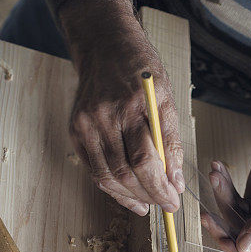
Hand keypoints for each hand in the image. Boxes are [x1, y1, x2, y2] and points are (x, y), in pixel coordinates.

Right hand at [59, 0, 183, 215]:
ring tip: (149, 204)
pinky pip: (94, 170)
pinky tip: (130, 196)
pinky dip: (113, 188)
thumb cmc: (140, 72)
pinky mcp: (75, 130)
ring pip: (106, 177)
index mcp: (132, 105)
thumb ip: (171, 142)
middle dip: (148, 196)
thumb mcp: (165, 98)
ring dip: (130, 197)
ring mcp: (85, 124)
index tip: (173, 202)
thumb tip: (175, 182)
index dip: (159, 188)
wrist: (104, 46)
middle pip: (124, 173)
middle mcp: (103, 115)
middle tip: (166, 205)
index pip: (144, 160)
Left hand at [201, 105, 250, 251]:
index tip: (224, 241)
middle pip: (244, 244)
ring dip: (222, 200)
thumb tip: (245, 249)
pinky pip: (234, 205)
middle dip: (223, 227)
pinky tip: (219, 173)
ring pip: (234, 222)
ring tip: (216, 176)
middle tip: (208, 216)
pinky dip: (224, 190)